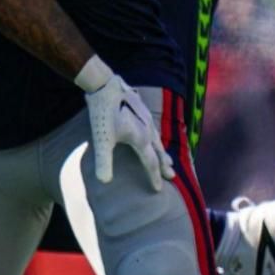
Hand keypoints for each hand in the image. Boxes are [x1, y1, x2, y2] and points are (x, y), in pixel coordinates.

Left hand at [77, 58, 174, 189]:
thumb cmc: (103, 113)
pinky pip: (153, 129)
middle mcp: (148, 130)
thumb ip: (104, 160)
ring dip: (163, 152)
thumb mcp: (102, 139)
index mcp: (141, 139)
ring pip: (158, 139)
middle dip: (165, 165)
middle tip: (172, 176)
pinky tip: (153, 136)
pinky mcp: (142, 110)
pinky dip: (156, 139)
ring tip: (168, 159)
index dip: (154, 176)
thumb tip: (104, 181)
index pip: (151, 163)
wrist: (104, 85)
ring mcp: (146, 119)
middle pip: (159, 152)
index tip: (158, 189)